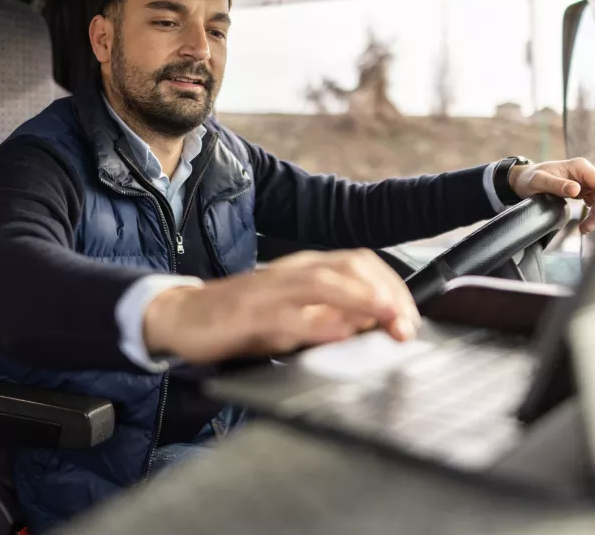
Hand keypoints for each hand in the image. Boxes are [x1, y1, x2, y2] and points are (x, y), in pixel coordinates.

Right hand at [143, 249, 420, 364]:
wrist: (185, 315)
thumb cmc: (242, 316)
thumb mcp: (292, 313)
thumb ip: (328, 314)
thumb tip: (371, 324)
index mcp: (304, 268)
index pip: (359, 262)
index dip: (391, 285)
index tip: (409, 317)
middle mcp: (290, 272)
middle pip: (349, 265)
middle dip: (385, 292)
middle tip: (405, 324)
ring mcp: (269, 290)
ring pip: (322, 282)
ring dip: (360, 298)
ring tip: (385, 317)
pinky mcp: (248, 313)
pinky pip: (286, 316)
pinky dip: (316, 323)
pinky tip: (336, 332)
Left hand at [509, 157, 594, 233]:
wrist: (522, 180)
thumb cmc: (528, 178)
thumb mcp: (539, 181)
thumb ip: (556, 185)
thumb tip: (576, 190)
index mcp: (579, 166)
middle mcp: (584, 172)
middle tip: (588, 227)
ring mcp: (584, 181)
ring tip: (585, 228)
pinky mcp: (582, 189)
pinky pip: (594, 202)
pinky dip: (592, 213)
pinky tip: (585, 222)